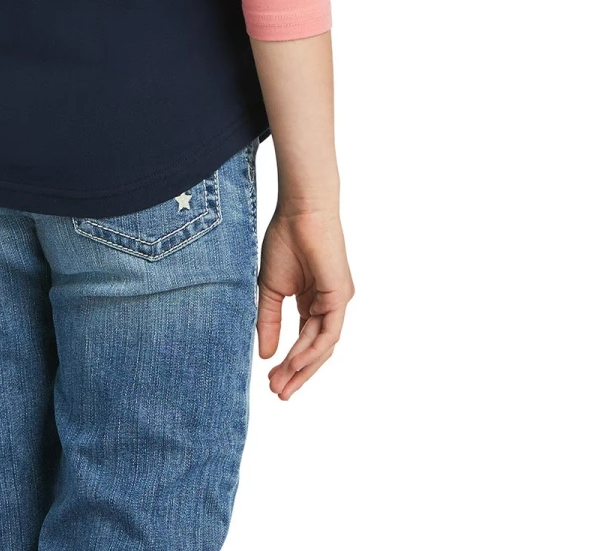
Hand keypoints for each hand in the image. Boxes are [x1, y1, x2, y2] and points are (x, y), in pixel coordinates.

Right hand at [256, 206, 353, 399]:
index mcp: (312, 301)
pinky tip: (295, 363)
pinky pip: (328, 332)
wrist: (299, 212)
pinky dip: (311, 349)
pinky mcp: (340, 297)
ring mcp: (336, 302)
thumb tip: (266, 355)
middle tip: (278, 394)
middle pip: (315, 350)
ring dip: (302, 367)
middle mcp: (327, 305)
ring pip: (322, 345)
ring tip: (282, 384)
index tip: (271, 381)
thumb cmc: (285, 240)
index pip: (303, 340)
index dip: (288, 363)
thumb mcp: (270, 288)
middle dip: (296, 373)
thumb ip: (269, 321)